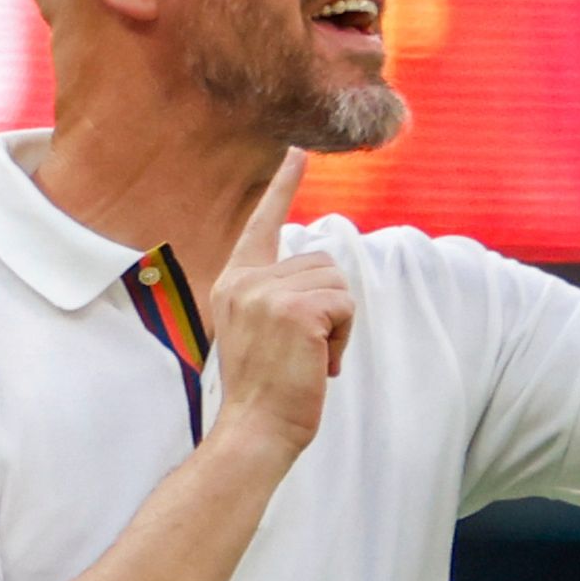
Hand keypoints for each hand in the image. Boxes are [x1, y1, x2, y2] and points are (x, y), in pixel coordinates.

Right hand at [208, 150, 354, 455]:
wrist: (255, 429)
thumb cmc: (265, 388)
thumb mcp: (259, 329)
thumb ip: (276, 295)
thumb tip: (320, 276)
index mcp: (235, 282)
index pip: (262, 224)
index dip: (283, 186)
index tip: (297, 152)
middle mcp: (245, 280)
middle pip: (322, 262)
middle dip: (329, 306)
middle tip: (307, 349)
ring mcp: (267, 293)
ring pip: (337, 282)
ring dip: (338, 322)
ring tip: (310, 356)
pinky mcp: (295, 309)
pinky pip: (344, 304)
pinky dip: (343, 335)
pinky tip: (320, 361)